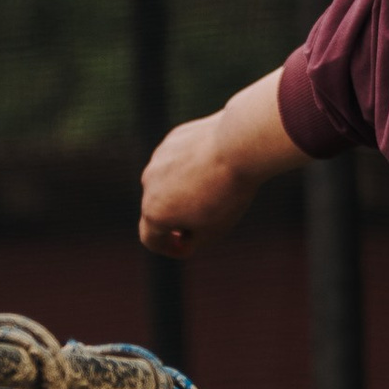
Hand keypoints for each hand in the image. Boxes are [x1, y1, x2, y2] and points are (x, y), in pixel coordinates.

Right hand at [139, 72, 304, 258]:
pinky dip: (189, 168)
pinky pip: (177, 161)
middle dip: (175, 218)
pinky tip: (213, 167)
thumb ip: (192, 242)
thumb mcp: (213, 231)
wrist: (238, 146)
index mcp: (155, 212)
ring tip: (213, 189)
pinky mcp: (172, 140)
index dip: (167, 248)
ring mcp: (158, 159)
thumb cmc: (227, 194)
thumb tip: (183, 239)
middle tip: (204, 219)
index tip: (185, 247)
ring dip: (182, 191)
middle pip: (158, 209)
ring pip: (167, 182)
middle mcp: (149, 185)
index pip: (150, 239)